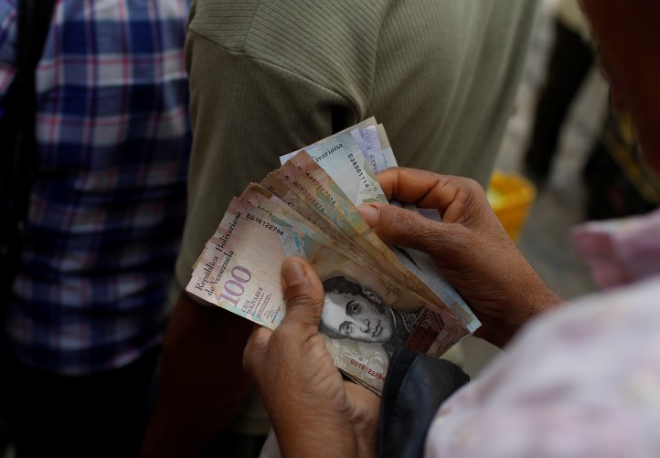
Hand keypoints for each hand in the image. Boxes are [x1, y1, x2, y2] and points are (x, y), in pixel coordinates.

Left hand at [242, 258, 379, 457]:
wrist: (342, 438)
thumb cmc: (301, 394)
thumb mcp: (292, 342)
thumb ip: (297, 303)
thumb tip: (293, 262)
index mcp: (265, 345)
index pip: (271, 300)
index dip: (284, 274)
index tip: (298, 240)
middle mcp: (293, 348)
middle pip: (306, 304)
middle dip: (320, 279)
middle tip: (334, 239)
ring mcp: (325, 353)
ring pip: (335, 314)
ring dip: (346, 294)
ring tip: (358, 251)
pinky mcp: (354, 359)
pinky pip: (359, 329)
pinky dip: (367, 313)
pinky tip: (377, 282)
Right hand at [357, 167, 562, 347]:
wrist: (516, 318)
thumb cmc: (495, 274)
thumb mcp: (451, 245)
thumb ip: (407, 227)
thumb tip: (361, 211)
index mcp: (454, 192)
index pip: (403, 179)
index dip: (372, 188)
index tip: (340, 203)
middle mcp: (442, 210)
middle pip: (395, 205)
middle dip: (368, 215)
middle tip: (332, 225)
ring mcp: (435, 238)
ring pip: (394, 232)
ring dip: (373, 240)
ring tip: (339, 246)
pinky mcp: (430, 264)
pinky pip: (400, 255)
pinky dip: (383, 260)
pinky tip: (360, 266)